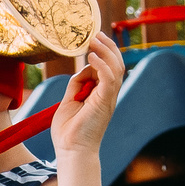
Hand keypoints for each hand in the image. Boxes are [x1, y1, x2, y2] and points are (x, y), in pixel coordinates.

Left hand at [48, 32, 123, 155]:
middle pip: (115, 64)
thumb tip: (80, 71)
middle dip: (107, 47)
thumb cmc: (68, 132)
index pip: (107, 68)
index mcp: (101, 95)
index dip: (100, 53)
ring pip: (116, 68)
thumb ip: (76, 86)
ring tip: (94, 39)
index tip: (90, 41)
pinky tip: (92, 55)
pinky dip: (102, 64)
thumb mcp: (68, 102)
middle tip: (95, 34)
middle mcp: (108, 95)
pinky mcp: (105, 102)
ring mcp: (108, 98)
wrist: (71, 151)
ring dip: (106, 51)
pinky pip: (109, 78)